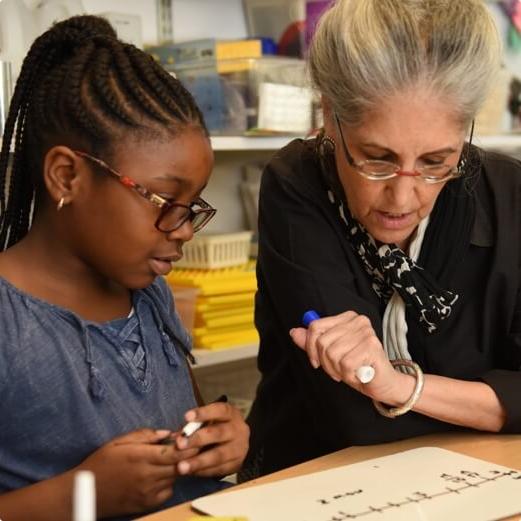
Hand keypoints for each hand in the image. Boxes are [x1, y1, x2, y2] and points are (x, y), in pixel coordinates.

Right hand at [77, 428, 197, 517]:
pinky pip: (167, 491)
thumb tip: (167, 433)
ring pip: (175, 478)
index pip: (175, 453)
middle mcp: (148, 476)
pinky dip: (168, 482)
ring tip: (171, 459)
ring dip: (178, 468)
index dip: (188, 445)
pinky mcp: (147, 504)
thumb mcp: (119, 442)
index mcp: (141, 458)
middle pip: (179, 466)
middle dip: (187, 456)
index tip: (192, 438)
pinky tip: (159, 475)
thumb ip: (145, 435)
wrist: (85, 493)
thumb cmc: (101, 463)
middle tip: (190, 447)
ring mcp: (148, 493)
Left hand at [174, 401, 249, 477]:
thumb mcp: (209, 420)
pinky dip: (203, 471)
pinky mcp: (237, 464)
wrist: (238, 442)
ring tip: (181, 467)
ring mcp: (239, 448)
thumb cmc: (218, 427)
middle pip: (218, 433)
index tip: (186, 416)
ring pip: (219, 455)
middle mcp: (238, 429)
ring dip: (198, 461)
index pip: (219, 410)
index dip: (203, 413)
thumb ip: (193, 427)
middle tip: (179, 445)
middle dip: (197, 439)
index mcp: (231, 414)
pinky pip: (219, 469)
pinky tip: (191, 472)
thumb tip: (175, 437)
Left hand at [290, 310, 405, 401]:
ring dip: (337, 370)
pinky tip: (357, 374)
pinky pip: (345, 364)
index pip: (315, 327)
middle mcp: (358, 321)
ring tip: (349, 371)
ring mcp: (366, 332)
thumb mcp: (331, 354)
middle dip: (326, 363)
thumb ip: (313, 342)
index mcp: (347, 317)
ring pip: (332, 354)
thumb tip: (294, 332)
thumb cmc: (357, 366)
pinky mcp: (371, 346)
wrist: (383, 383)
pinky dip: (348, 375)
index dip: (310, 348)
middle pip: (322, 342)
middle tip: (338, 370)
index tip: (316, 362)